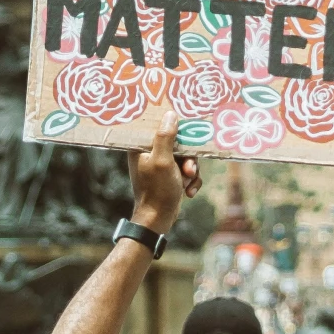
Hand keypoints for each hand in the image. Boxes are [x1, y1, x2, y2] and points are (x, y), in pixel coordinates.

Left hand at [127, 108, 201, 235]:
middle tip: (189, 170)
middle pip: (178, 143)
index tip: (188, 132)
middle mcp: (150, 153)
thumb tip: (171, 114)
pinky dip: (191, 181)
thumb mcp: (162, 161)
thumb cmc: (157, 190)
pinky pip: (188, 171)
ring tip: (187, 183)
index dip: (175, 128)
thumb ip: (165, 137)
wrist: (158, 219)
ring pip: (186, 157)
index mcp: (141, 147)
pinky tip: (188, 191)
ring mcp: (161, 165)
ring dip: (191, 171)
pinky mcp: (171, 175)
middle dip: (188, 158)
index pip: (160, 126)